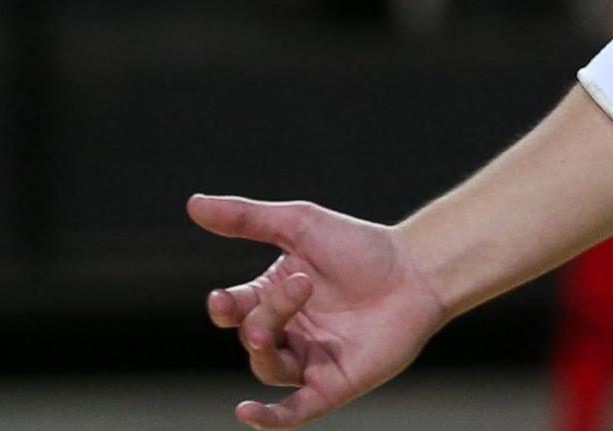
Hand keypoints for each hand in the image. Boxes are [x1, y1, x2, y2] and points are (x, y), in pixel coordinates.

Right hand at [188, 194, 451, 428]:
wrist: (420, 268)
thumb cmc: (361, 245)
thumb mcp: (300, 225)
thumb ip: (246, 218)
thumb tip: (192, 203)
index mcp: (272, 298)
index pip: (234, 309)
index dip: (224, 307)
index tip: (221, 299)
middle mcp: (287, 333)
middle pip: (253, 336)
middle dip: (266, 315)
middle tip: (301, 284)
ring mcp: (309, 361)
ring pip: (268, 367)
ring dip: (267, 349)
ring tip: (276, 324)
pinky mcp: (334, 384)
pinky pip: (294, 411)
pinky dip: (270, 418)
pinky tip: (247, 413)